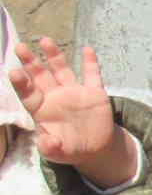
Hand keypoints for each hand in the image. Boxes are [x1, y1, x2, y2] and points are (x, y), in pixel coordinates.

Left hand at [8, 37, 134, 186]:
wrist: (94, 148)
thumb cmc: (68, 149)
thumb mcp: (57, 154)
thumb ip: (50, 147)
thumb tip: (47, 142)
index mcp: (42, 110)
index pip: (29, 94)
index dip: (22, 84)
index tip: (14, 72)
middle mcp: (55, 97)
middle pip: (40, 76)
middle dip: (30, 62)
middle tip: (19, 47)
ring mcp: (75, 93)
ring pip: (62, 70)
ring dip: (54, 56)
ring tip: (45, 40)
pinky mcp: (94, 93)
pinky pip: (93, 76)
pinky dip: (91, 63)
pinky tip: (88, 50)